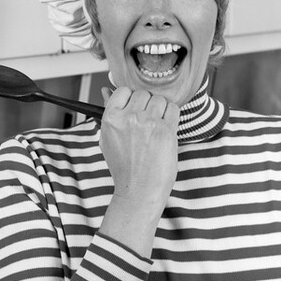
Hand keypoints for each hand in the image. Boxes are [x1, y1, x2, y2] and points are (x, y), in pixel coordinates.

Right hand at [99, 86, 179, 212]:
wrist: (139, 190)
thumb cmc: (124, 167)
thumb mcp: (107, 139)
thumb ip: (109, 113)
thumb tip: (106, 90)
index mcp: (111, 119)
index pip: (123, 90)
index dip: (131, 99)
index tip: (134, 110)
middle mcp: (129, 118)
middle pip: (143, 93)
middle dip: (146, 105)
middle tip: (146, 122)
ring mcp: (149, 123)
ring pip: (159, 99)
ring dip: (160, 110)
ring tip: (156, 127)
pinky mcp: (166, 130)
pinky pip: (173, 109)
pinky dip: (172, 115)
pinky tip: (166, 129)